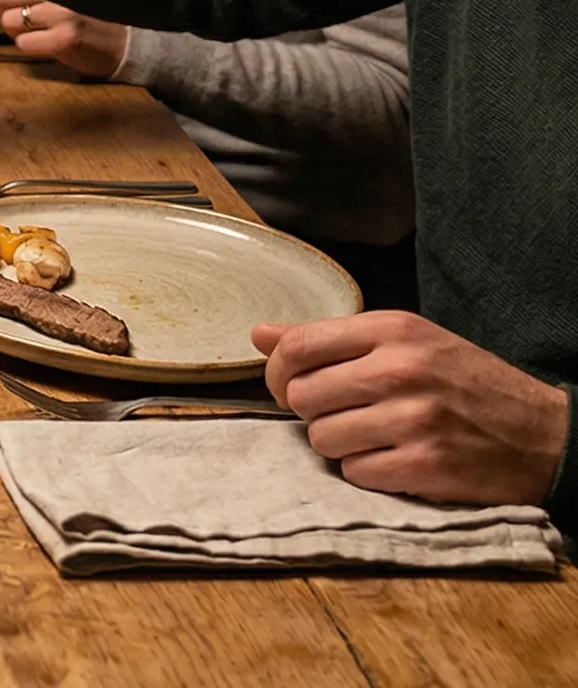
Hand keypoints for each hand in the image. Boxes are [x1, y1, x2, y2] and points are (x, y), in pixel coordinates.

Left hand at [0, 0, 127, 77]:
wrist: (123, 43)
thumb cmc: (83, 13)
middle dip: (4, 9)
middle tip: (23, 15)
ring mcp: (64, 12)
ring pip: (8, 20)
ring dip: (16, 29)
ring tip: (36, 29)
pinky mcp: (66, 39)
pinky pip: (22, 43)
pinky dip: (28, 45)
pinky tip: (45, 43)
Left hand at [256, 311, 570, 507]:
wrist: (545, 434)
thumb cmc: (464, 385)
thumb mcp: (406, 343)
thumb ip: (329, 339)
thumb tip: (259, 334)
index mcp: (393, 330)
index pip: (297, 348)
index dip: (278, 375)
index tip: (290, 389)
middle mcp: (401, 369)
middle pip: (303, 397)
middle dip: (313, 413)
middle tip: (344, 416)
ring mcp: (413, 418)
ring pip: (322, 439)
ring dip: (340, 446)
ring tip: (376, 438)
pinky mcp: (424, 465)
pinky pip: (354, 473)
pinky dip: (368, 473)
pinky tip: (396, 461)